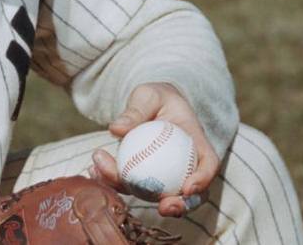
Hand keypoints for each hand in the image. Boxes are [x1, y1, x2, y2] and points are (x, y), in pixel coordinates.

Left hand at [90, 82, 220, 217]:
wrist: (146, 104)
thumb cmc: (155, 96)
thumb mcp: (148, 95)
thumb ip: (136, 109)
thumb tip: (116, 129)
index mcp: (196, 144)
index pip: (208, 164)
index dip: (202, 180)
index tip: (188, 188)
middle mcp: (185, 166)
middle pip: (189, 194)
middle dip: (178, 206)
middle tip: (163, 208)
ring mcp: (165, 177)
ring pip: (154, 195)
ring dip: (133, 194)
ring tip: (107, 175)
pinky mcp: (143, 179)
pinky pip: (130, 185)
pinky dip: (113, 181)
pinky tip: (94, 170)